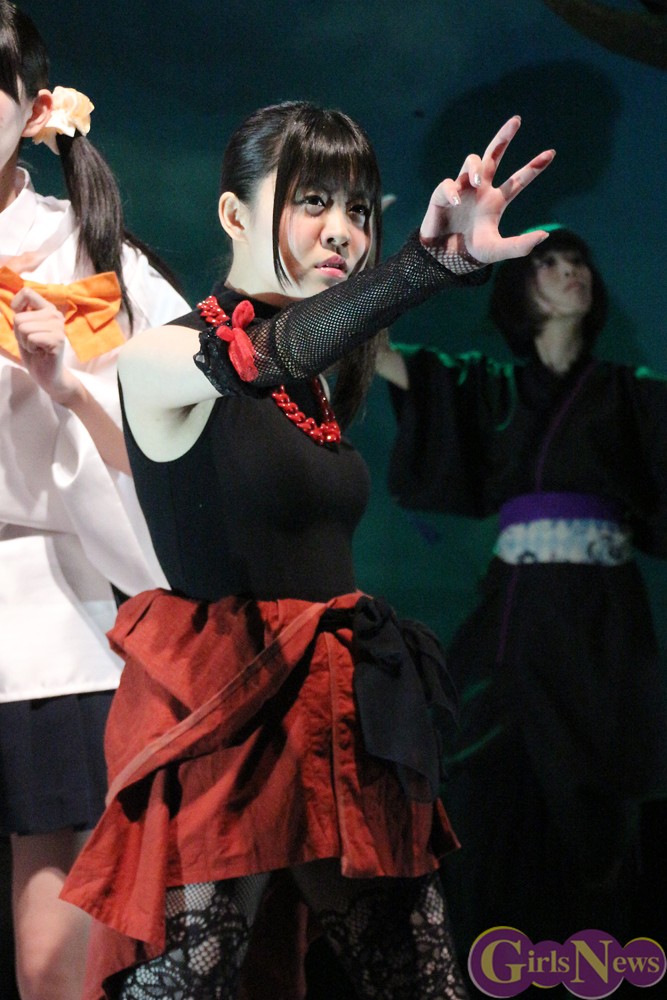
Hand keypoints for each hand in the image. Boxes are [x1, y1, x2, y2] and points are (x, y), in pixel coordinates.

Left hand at [11, 286, 78, 402]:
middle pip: (19, 317)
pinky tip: (40, 352)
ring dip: (25, 342)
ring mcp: (58, 327)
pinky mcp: (58, 340)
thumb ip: (22, 313)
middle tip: (32, 342)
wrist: (47, 374)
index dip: (16, 305)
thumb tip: (15, 305)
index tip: (21, 322)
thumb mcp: (24, 328)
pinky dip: (30, 348)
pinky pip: (31, 338)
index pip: (27, 292)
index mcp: (48, 309)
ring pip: (24, 328)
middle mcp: (55, 315)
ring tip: (36, 347)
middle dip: (19, 333)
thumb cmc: (35, 351)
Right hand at [419, 116, 555, 263]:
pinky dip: (451, 190)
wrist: (443, 259)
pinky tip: (455, 202)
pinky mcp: (442, 195)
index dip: (534, 167)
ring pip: (472, 161)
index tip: (551, 153)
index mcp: (496, 201)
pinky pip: (448, 184)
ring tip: (477, 182)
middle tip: (516, 120)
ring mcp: (461, 189)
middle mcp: (480, 190)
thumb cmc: (471, 253)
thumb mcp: (498, 251)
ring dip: (475, 168)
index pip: (518, 179)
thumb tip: (544, 235)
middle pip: (494, 155)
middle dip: (504, 137)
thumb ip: (519, 246)